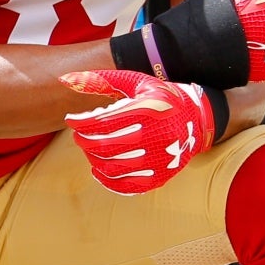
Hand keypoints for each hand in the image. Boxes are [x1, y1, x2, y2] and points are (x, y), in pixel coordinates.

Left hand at [60, 70, 217, 195]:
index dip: (80, 122)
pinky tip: (99, 169)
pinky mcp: (160, 177)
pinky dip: (106, 180)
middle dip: (84, 140)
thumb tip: (65, 79)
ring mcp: (159, 160)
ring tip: (91, 149)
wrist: (198, 120)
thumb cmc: (161, 98)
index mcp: (149, 110)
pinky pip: (126, 186)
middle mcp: (155, 136)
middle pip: (104, 146)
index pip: (103, 122)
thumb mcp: (137, 83)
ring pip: (111, 167)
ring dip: (93, 159)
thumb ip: (102, 80)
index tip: (71, 120)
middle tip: (79, 135)